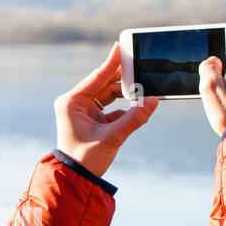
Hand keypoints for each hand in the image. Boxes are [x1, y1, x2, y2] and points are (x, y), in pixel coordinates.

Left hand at [55, 42, 158, 176]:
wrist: (77, 179)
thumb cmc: (86, 159)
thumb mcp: (112, 138)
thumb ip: (134, 119)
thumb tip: (153, 101)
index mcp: (72, 102)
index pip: (96, 77)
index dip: (112, 62)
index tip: (122, 46)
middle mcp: (76, 103)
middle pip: (103, 83)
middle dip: (123, 77)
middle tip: (140, 64)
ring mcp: (85, 111)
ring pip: (109, 94)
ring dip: (127, 93)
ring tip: (144, 86)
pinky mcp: (93, 120)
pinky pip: (112, 107)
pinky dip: (126, 108)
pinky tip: (140, 106)